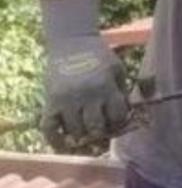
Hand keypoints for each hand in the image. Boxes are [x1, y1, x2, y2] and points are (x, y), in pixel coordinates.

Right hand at [42, 35, 129, 149]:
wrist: (72, 42)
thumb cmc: (99, 56)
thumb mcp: (117, 69)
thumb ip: (122, 91)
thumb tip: (127, 117)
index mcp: (105, 86)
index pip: (117, 116)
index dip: (120, 120)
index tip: (117, 118)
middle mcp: (86, 95)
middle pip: (96, 128)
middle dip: (101, 131)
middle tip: (101, 128)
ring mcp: (66, 100)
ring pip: (76, 132)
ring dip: (82, 134)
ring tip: (86, 130)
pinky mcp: (50, 101)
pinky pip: (49, 128)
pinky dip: (55, 140)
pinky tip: (63, 145)